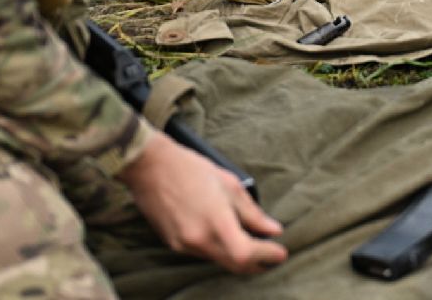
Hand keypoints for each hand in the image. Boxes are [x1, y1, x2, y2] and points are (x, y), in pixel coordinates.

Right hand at [120, 133, 285, 273]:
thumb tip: (273, 230)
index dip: (267, 256)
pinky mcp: (173, 244)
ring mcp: (183, 245)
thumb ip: (252, 212)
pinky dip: (219, 250)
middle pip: (234, 264)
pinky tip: (227, 239)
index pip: (246, 253)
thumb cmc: (191, 169)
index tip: (281, 252)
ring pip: (218, 260)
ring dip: (238, 258)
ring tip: (254, 245)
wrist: (150, 167)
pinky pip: (203, 254)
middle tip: (273, 255)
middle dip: (257, 263)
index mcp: (215, 222)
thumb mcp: (230, 185)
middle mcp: (198, 239)